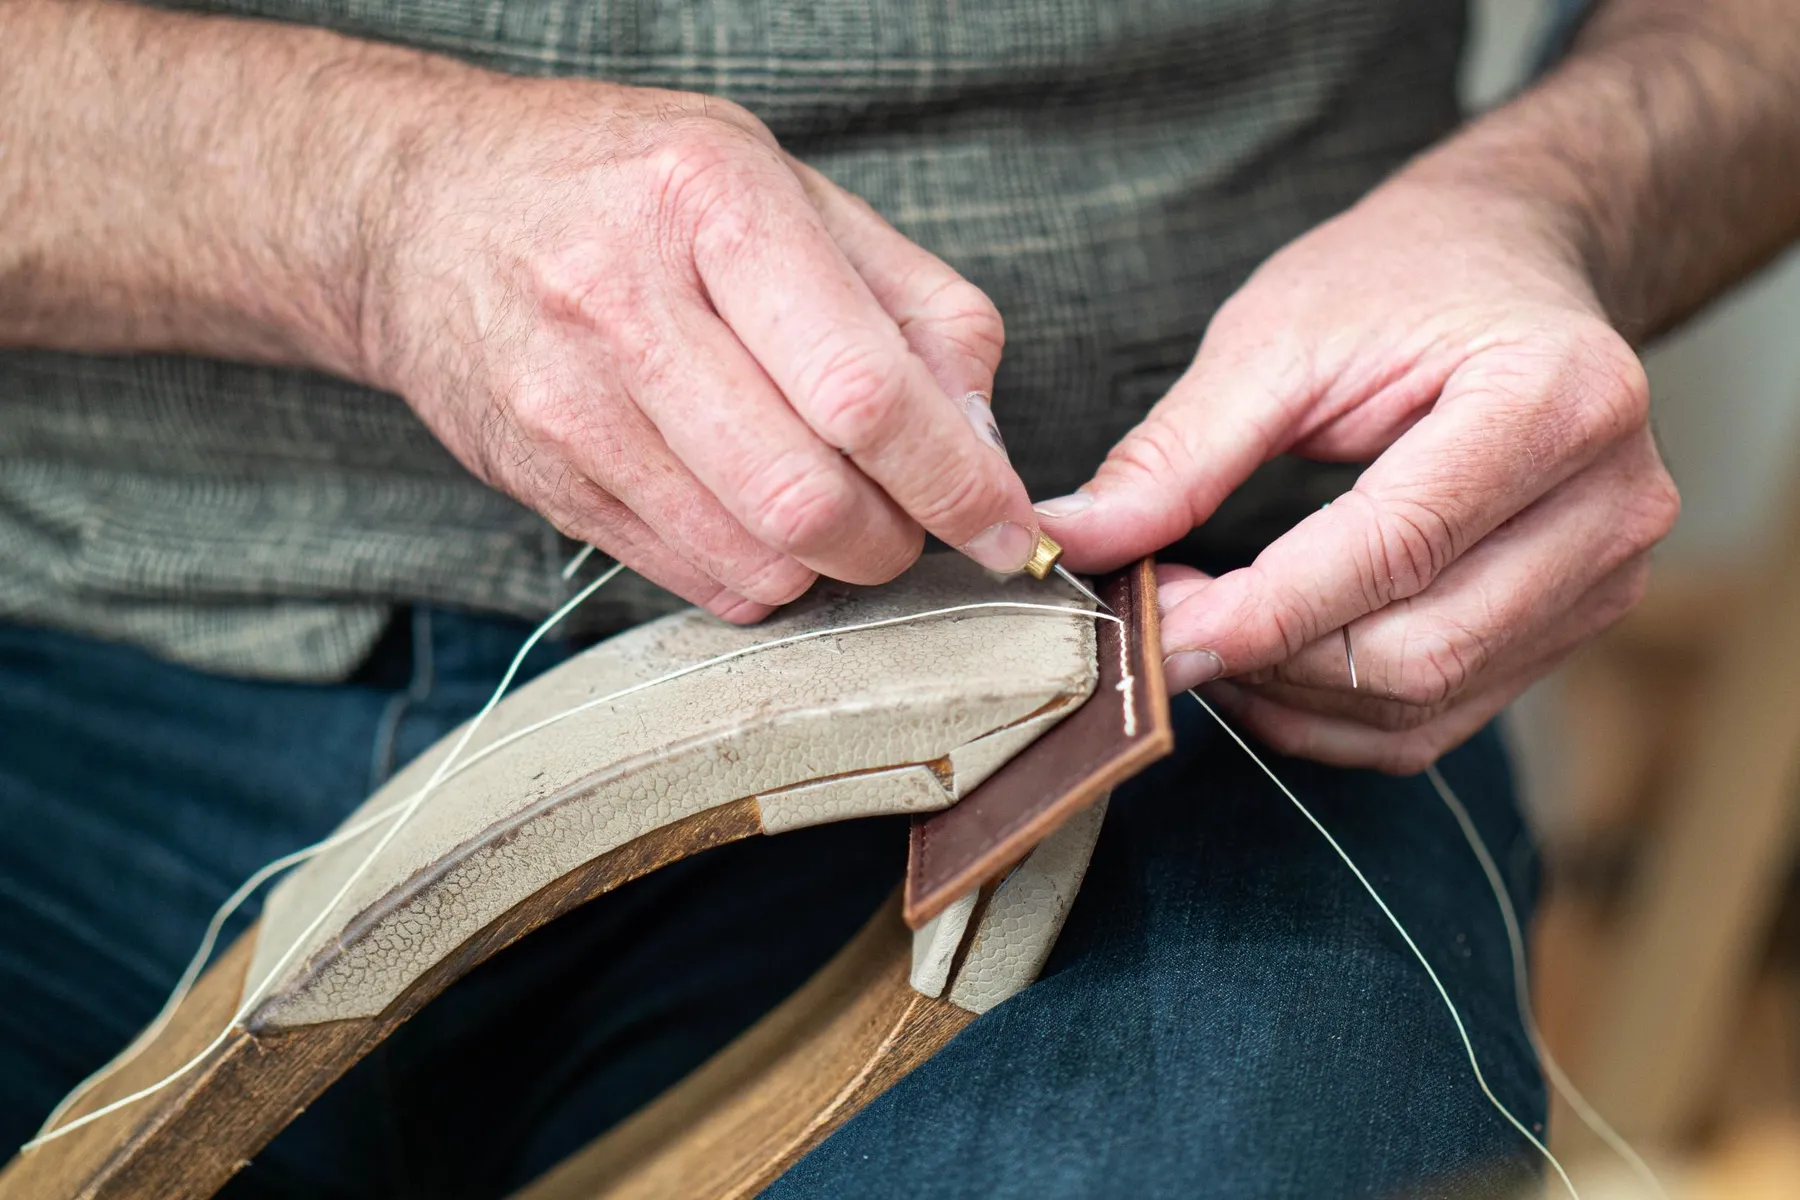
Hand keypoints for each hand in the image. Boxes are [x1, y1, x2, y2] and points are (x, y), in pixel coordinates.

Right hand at [356, 75, 1035, 619]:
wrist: (425, 209)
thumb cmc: (633, 189)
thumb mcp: (787, 187)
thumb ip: (912, 305)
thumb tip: (982, 445)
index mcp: (712, 203)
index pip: (864, 391)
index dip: (957, 484)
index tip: (1010, 532)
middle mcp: (625, 303)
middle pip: (807, 499)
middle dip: (895, 542)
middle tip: (912, 520)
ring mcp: (569, 403)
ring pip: (751, 559)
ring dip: (828, 567)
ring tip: (834, 513)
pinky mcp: (540, 477)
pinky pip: (689, 578)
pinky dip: (757, 576)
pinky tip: (755, 519)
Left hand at [1040, 178, 1679, 772]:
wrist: (1504, 266)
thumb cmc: (1395, 280)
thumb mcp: (1274, 336)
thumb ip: (1178, 452)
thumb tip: (1074, 541)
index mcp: (1555, 400)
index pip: (1391, 551)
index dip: (1255, 612)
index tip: (1144, 625)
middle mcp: (1611, 504)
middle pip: (1415, 652)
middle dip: (1263, 660)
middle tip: (1157, 619)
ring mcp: (1606, 577)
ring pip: (1421, 704)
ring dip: (1286, 696)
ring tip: (1201, 628)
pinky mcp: (1571, 626)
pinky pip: (1434, 720)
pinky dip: (1328, 715)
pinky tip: (1258, 664)